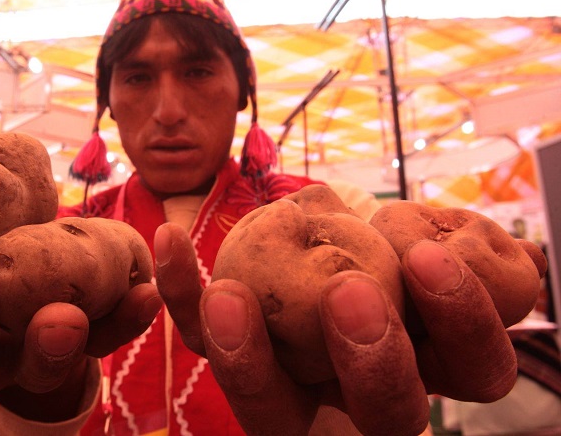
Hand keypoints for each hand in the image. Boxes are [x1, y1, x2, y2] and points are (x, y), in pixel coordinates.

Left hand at [155, 222, 531, 435]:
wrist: (321, 266)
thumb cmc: (386, 262)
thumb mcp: (419, 255)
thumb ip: (439, 253)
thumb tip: (488, 244)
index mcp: (431, 365)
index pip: (474, 368)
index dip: (460, 318)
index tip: (431, 255)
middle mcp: (366, 404)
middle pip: (387, 415)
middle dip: (374, 358)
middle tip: (354, 293)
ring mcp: (296, 402)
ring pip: (274, 410)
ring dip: (247, 357)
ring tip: (228, 295)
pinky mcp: (234, 369)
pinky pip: (200, 344)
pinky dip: (180, 295)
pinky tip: (168, 241)